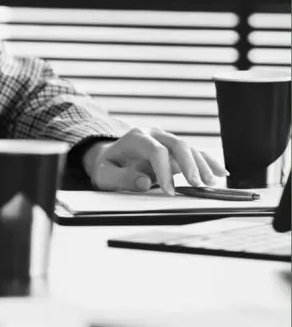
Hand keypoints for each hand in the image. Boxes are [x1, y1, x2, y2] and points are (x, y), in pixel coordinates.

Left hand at [83, 128, 227, 194]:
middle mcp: (154, 134)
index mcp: (136, 138)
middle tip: (197, 185)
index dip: (164, 170)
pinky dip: (208, 162)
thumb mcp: (106, 175)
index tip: (170, 191)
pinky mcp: (175, 149)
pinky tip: (221, 173)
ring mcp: (167, 140)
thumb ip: (122, 179)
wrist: (111, 158)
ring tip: (210, 184)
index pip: (155, 150)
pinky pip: (195, 152)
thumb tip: (145, 182)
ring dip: (202, 165)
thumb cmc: (108, 168)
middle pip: (177, 144)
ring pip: (189, 148)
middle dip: (189, 164)